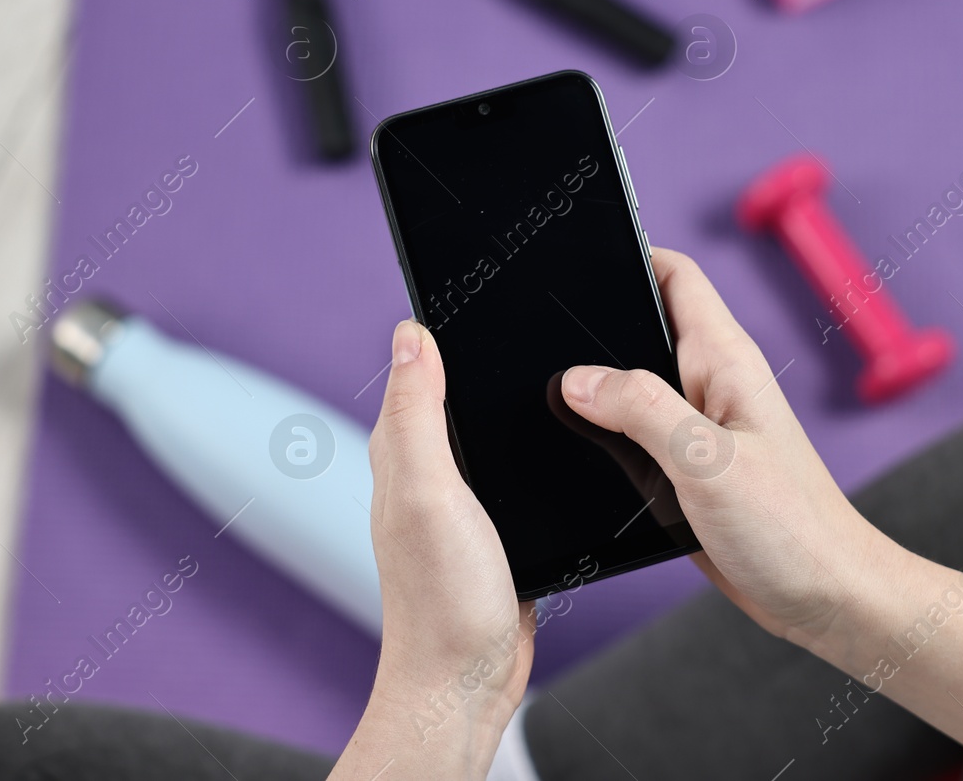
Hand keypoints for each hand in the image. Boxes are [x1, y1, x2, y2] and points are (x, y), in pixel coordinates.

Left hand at [331, 320, 533, 780]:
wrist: (468, 678)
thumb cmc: (442, 595)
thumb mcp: (428, 490)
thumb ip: (418, 413)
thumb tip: (410, 334)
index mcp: (402, 451)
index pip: (417, 369)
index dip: (442, 327)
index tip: (474, 285)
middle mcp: (425, 471)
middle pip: (453, 392)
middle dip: (479, 355)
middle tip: (522, 311)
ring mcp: (459, 501)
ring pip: (484, 431)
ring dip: (505, 402)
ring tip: (545, 362)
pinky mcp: (492, 528)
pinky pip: (507, 471)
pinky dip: (526, 450)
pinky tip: (559, 440)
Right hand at [561, 248, 894, 645]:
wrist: (828, 600)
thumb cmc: (793, 530)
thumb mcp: (706, 461)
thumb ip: (640, 409)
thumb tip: (576, 378)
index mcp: (724, 360)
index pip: (674, 276)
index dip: (627, 255)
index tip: (575, 255)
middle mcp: (710, 385)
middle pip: (642, 327)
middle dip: (593, 323)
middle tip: (538, 332)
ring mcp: (699, 428)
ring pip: (632, 385)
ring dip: (594, 387)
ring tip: (542, 392)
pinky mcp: (687, 470)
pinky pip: (634, 435)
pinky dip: (602, 436)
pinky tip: (575, 450)